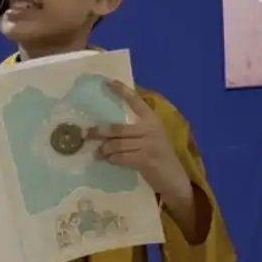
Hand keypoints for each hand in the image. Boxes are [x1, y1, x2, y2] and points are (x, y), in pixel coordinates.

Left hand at [90, 79, 186, 197]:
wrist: (175, 179)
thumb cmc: (161, 158)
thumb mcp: (152, 138)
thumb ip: (135, 132)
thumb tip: (107, 133)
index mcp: (153, 120)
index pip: (136, 101)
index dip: (121, 91)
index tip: (107, 82)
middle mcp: (151, 129)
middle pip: (117, 128)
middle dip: (99, 132)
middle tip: (86, 134)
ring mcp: (149, 145)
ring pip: (116, 144)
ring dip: (105, 150)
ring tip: (99, 153)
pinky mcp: (145, 160)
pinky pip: (121, 158)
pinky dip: (113, 160)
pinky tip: (111, 161)